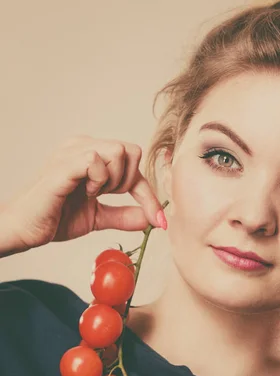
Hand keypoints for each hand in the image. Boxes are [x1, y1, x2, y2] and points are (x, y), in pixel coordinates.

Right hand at [1, 134, 165, 256]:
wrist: (25, 229)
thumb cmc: (55, 218)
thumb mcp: (97, 217)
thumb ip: (123, 215)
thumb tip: (150, 220)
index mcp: (91, 156)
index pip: (133, 164)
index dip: (149, 194)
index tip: (158, 221)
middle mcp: (83, 146)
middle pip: (132, 151)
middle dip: (130, 182)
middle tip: (108, 198)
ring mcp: (72, 151)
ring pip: (119, 151)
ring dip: (114, 180)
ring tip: (92, 194)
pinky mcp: (64, 164)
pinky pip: (96, 160)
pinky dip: (98, 180)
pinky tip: (84, 192)